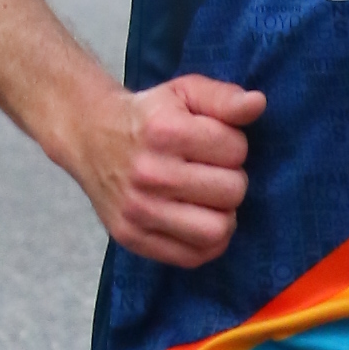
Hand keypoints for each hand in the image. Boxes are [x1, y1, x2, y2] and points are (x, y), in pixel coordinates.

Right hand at [68, 71, 264, 263]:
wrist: (91, 137)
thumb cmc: (148, 116)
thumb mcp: (185, 92)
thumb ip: (223, 97)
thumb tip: (257, 104)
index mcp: (164, 131)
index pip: (235, 150)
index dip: (232, 145)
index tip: (213, 144)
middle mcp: (149, 173)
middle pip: (232, 191)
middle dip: (231, 179)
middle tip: (211, 173)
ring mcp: (138, 210)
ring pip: (217, 230)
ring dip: (223, 214)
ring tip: (208, 199)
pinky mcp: (133, 237)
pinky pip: (193, 257)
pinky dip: (206, 242)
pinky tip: (199, 220)